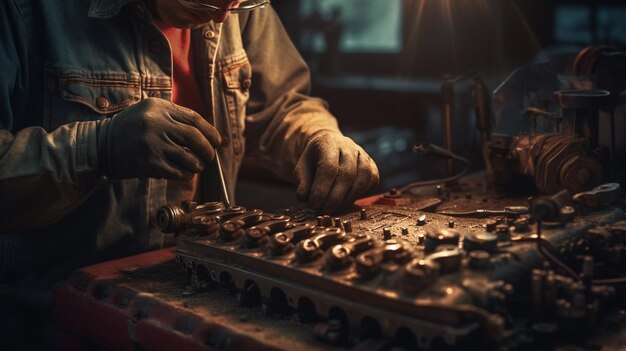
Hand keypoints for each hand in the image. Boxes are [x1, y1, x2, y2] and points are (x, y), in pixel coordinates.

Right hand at [97, 98, 220, 179]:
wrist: (100, 146)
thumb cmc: (131, 130)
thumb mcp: (149, 112)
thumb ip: (174, 117)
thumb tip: (208, 133)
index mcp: (158, 107)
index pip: (194, 119)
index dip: (210, 132)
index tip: (217, 141)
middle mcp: (155, 123)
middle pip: (195, 137)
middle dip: (208, 150)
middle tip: (210, 157)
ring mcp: (151, 144)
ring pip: (189, 157)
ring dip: (198, 165)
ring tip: (196, 166)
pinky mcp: (148, 163)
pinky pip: (177, 171)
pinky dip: (186, 174)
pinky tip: (184, 173)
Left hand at [294, 133, 378, 212]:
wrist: (330, 147)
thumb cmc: (314, 161)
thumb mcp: (301, 168)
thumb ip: (301, 182)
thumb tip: (303, 197)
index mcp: (328, 143)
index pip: (329, 167)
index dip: (322, 189)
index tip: (314, 204)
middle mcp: (349, 146)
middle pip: (347, 174)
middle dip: (335, 197)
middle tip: (324, 211)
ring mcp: (363, 155)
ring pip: (362, 178)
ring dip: (348, 198)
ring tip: (334, 208)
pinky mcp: (372, 165)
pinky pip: (371, 181)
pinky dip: (359, 194)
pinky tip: (346, 201)